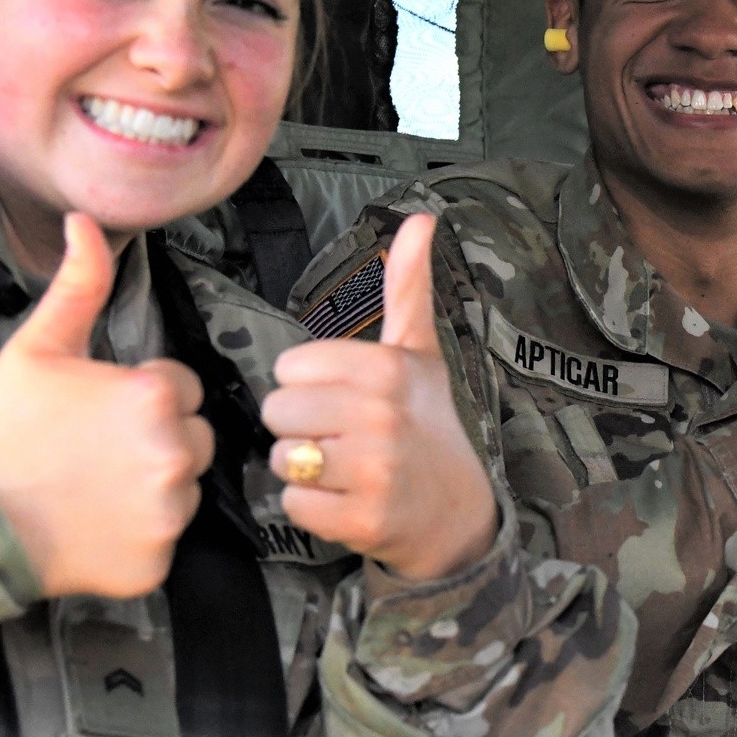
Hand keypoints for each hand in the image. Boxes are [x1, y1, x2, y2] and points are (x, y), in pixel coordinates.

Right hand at [0, 214, 212, 599]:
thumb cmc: (1, 428)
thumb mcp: (38, 345)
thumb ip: (79, 283)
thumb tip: (85, 222)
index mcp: (154, 396)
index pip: (184, 389)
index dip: (142, 397)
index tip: (99, 414)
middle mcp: (174, 454)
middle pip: (195, 439)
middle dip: (157, 441)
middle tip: (95, 453)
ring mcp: (168, 513)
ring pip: (184, 490)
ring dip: (153, 489)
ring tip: (92, 489)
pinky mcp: (156, 562)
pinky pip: (165, 542)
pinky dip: (137, 538)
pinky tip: (93, 527)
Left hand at [262, 213, 496, 581]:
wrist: (458, 513)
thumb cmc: (429, 425)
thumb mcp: (420, 353)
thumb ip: (408, 285)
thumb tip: (421, 217)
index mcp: (388, 368)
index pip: (290, 367)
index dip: (309, 386)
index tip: (345, 399)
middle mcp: (382, 415)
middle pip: (278, 412)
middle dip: (301, 429)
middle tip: (343, 438)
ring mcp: (374, 470)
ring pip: (283, 458)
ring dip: (304, 470)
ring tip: (344, 469)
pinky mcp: (363, 519)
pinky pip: (295, 504)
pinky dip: (313, 508)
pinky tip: (347, 500)